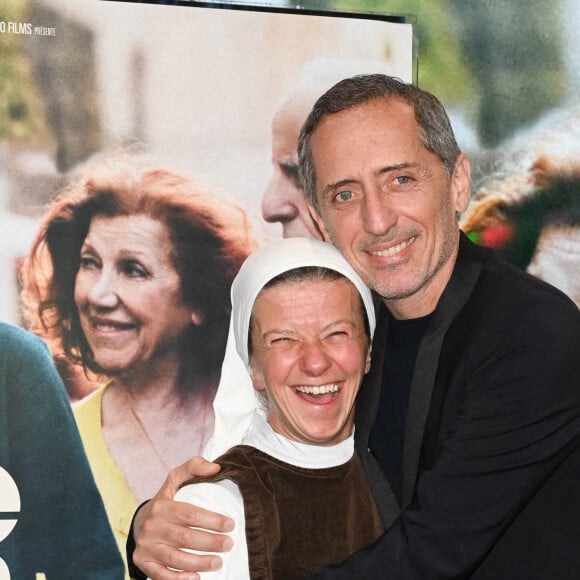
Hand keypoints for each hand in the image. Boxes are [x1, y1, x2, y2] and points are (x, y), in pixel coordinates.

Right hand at [132, 456, 234, 579]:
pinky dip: (179, 579)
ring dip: (199, 562)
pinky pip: (161, 575)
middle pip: (184, 537)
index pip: (189, 514)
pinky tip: (197, 577)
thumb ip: (195, 467)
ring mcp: (146, 546)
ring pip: (175, 558)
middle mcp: (151, 526)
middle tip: (229, 544)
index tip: (230, 524)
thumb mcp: (177, 479)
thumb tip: (216, 467)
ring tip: (219, 562)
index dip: (212, 520)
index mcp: (161, 505)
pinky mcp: (142, 562)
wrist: (141, 521)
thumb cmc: (167, 499)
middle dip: (210, 542)